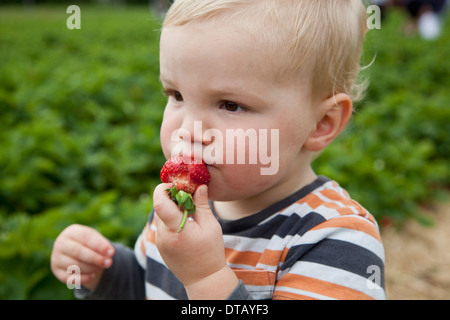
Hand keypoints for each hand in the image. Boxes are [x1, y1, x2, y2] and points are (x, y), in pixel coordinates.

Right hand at [50, 224, 114, 289]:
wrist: (76, 251)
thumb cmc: (89, 243)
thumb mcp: (96, 240)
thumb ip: (103, 245)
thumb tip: (110, 253)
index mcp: (71, 232)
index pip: (85, 238)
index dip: (99, 246)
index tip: (112, 253)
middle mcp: (60, 243)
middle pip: (78, 252)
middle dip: (95, 258)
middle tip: (109, 263)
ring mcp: (56, 258)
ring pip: (74, 266)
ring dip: (91, 268)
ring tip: (101, 267)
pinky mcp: (56, 271)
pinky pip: (70, 278)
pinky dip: (83, 278)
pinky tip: (93, 275)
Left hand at [153, 183, 237, 298]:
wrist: (203, 279)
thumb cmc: (210, 252)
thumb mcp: (211, 226)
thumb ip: (202, 205)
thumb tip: (199, 186)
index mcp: (176, 229)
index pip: (159, 202)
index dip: (164, 189)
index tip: (177, 185)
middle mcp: (163, 235)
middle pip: (159, 207)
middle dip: (170, 197)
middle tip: (186, 196)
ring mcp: (160, 242)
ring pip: (160, 216)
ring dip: (171, 208)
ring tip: (188, 211)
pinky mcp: (161, 246)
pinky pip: (162, 226)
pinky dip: (170, 219)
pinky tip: (185, 223)